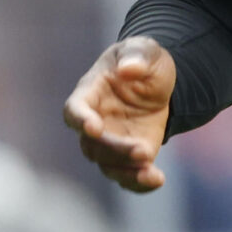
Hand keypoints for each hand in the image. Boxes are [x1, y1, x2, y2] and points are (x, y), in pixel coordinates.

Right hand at [63, 37, 176, 192]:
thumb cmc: (142, 59)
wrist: (157, 79)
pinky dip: (139, 183)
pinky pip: (128, 175)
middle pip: (93, 144)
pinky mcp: (130, 154)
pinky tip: (157, 180)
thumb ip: (137, 56)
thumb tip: (129, 69)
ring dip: (127, 172)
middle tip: (142, 151)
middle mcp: (95, 121)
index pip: (75, 109)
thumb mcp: (145, 49)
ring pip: (108, 165)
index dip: (81, 120)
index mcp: (90, 92)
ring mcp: (111, 141)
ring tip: (151, 174)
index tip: (94, 128)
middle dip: (115, 150)